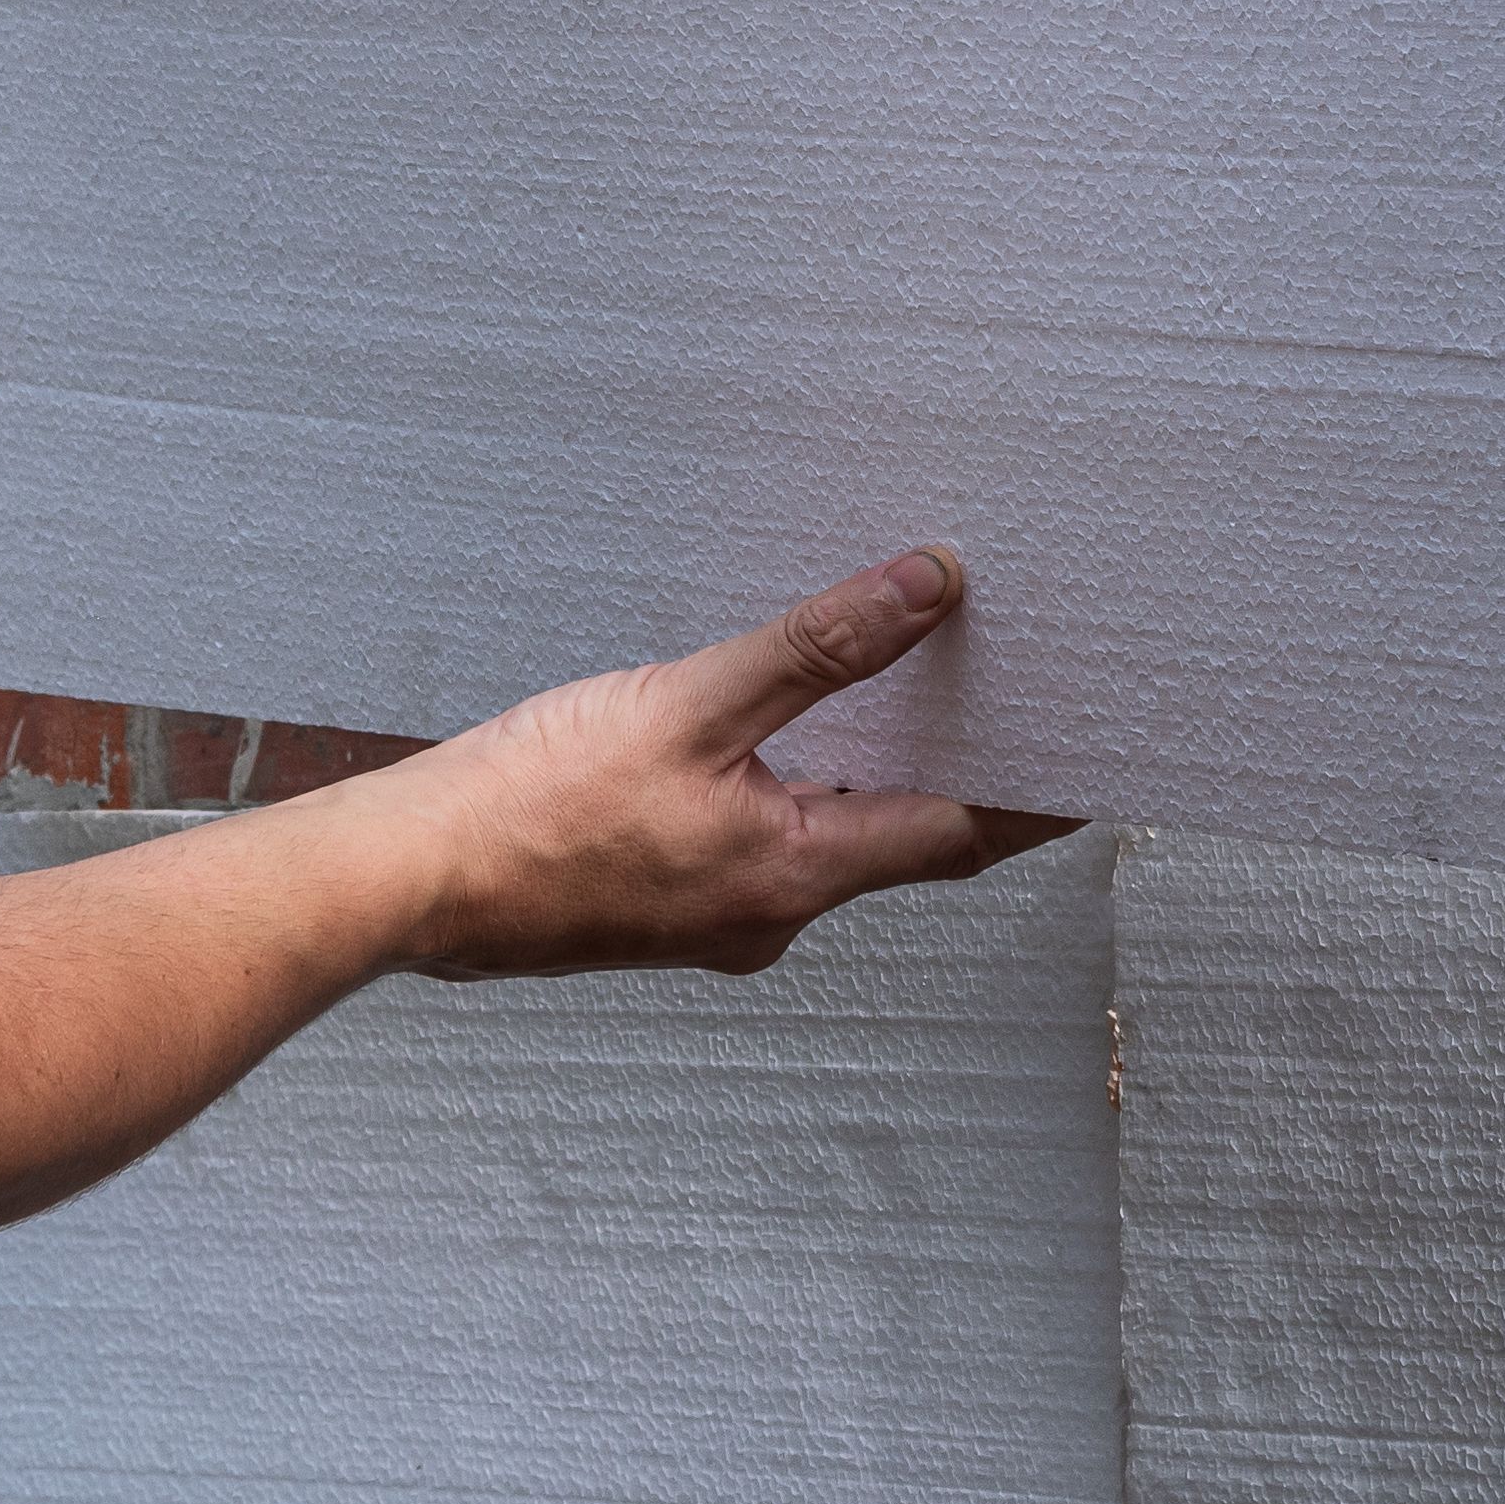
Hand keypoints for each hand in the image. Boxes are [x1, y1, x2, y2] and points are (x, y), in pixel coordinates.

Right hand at [383, 548, 1076, 978]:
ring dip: (869, 769)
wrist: (402, 883)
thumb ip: (818, 647)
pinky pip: (758, 837)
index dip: (1039, 787)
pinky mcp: (658, 899)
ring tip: (907, 686)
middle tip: (1016, 691)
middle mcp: (768, 914)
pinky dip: (791, 782)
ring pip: (825, 837)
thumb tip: (932, 589)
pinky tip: (768, 730)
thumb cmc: (528, 809)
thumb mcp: (690, 704)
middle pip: (903, 837)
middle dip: (962, 768)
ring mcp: (711, 914)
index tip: (1101, 743)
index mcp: (796, 878)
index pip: (964, 833)